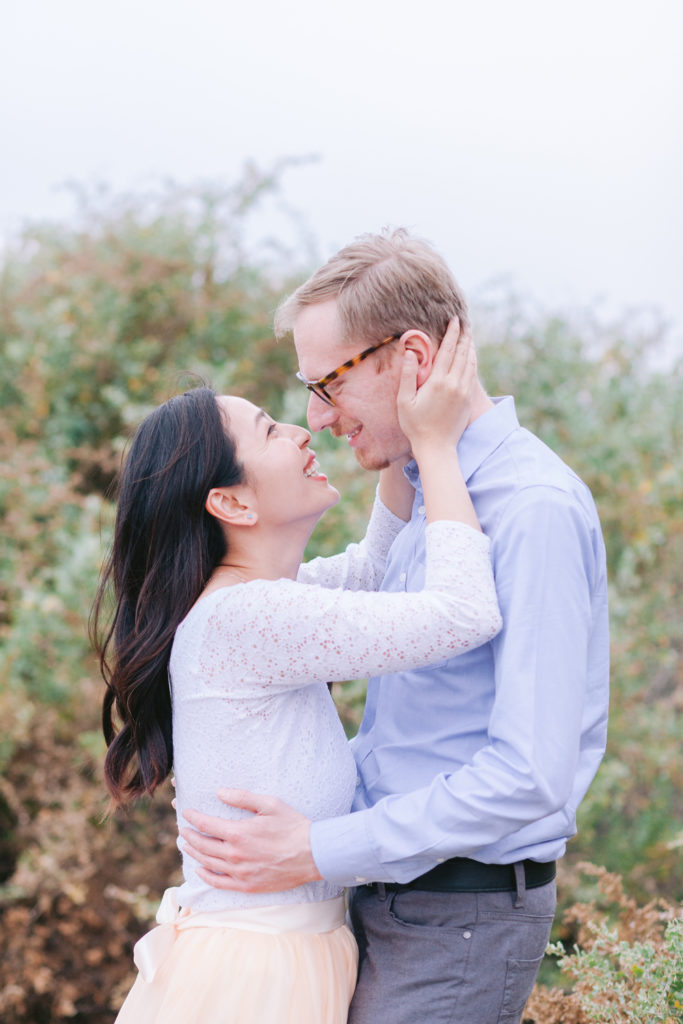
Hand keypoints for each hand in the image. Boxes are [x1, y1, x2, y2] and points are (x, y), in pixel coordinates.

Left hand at [179, 789, 320, 892]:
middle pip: (203, 845)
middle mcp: (235, 855)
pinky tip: (199, 870)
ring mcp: (239, 872)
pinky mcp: (247, 885)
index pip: (207, 825)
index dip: (194, 818)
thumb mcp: (270, 804)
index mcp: (238, 833)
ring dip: (194, 853)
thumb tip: (220, 792)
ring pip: (208, 863)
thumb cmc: (293, 826)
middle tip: (183, 829)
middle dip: (190, 836)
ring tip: (187, 845)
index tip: (187, 813)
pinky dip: (205, 876)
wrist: (312, 854)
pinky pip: (219, 883)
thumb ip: (243, 798)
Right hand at [397, 318, 476, 456]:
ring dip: (470, 347)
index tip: (455, 320)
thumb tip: (409, 352)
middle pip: (462, 353)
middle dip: (464, 336)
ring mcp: (464, 392)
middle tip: (465, 322)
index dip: (452, 333)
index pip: (447, 351)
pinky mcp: (468, 400)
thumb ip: (407, 376)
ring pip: (470, 363)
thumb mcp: (404, 402)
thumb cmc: (415, 426)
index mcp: (438, 382)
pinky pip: (472, 375)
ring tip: (469, 335)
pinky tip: (471, 358)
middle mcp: (454, 384)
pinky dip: (472, 362)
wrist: (437, 448)